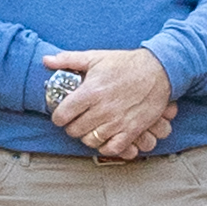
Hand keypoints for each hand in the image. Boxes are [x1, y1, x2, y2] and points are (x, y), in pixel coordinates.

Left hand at [47, 45, 178, 161]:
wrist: (160, 70)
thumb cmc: (127, 63)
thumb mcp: (96, 57)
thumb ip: (69, 59)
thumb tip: (46, 60)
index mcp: (91, 91)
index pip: (63, 114)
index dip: (58, 116)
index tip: (62, 114)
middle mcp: (102, 109)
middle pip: (74, 130)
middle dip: (72, 126)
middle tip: (76, 120)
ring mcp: (118, 121)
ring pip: (90, 140)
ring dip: (87, 136)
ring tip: (90, 128)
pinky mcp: (132, 129)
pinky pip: (112, 148)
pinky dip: (105, 146)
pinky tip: (104, 138)